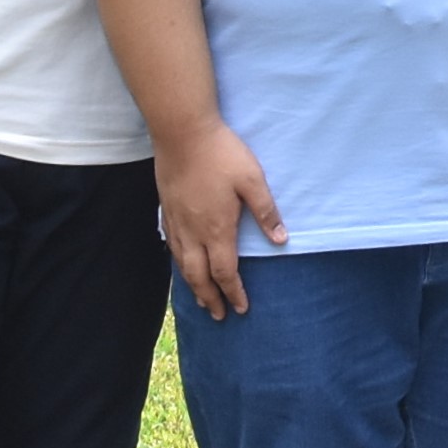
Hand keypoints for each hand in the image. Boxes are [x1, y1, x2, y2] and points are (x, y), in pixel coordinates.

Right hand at [160, 123, 287, 322]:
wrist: (182, 132)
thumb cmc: (221, 154)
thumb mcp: (252, 180)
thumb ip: (266, 212)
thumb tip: (281, 240)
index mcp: (216, 229)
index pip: (225, 272)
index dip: (233, 292)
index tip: (240, 308)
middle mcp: (193, 232)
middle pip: (199, 276)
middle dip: (209, 298)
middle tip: (217, 316)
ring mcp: (176, 221)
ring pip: (182, 263)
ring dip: (192, 284)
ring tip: (200, 297)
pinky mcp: (166, 208)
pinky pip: (171, 245)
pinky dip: (178, 262)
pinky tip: (182, 262)